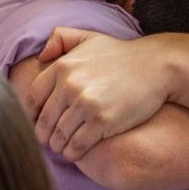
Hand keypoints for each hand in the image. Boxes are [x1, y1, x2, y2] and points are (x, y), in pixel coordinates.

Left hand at [26, 27, 171, 161]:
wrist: (157, 67)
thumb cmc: (121, 55)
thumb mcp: (90, 36)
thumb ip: (61, 38)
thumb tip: (41, 55)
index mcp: (63, 66)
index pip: (32, 97)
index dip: (31, 114)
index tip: (37, 123)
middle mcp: (70, 85)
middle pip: (44, 121)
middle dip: (44, 135)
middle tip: (49, 141)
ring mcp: (86, 104)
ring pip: (58, 136)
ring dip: (58, 146)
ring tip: (63, 147)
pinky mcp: (102, 122)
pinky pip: (76, 146)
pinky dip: (72, 153)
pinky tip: (76, 151)